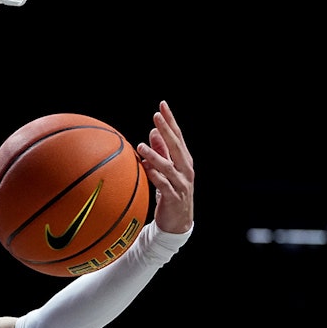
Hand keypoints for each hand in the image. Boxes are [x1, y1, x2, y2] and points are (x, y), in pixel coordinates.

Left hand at [136, 100, 194, 234]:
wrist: (177, 222)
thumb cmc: (171, 192)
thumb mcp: (166, 169)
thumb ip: (161, 151)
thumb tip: (154, 132)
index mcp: (184, 160)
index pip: (177, 136)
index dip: (170, 121)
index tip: (162, 105)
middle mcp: (185, 169)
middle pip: (177, 146)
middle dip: (167, 130)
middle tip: (156, 116)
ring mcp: (181, 183)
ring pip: (169, 166)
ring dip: (155, 155)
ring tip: (141, 146)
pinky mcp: (173, 197)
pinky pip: (163, 185)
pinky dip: (154, 176)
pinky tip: (144, 168)